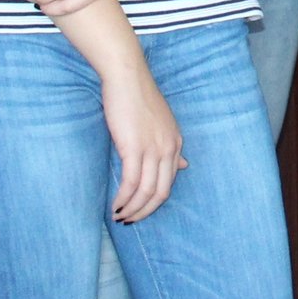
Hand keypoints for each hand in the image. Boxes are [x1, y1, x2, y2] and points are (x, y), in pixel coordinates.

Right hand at [100, 56, 186, 221]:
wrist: (127, 77)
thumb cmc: (139, 99)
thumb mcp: (162, 124)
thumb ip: (171, 147)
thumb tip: (183, 167)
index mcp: (176, 143)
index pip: (169, 183)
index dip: (154, 202)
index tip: (140, 210)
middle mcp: (169, 148)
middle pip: (160, 193)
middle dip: (144, 212)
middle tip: (128, 221)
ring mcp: (153, 149)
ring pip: (145, 192)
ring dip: (131, 209)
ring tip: (118, 217)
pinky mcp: (134, 148)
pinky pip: (131, 183)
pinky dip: (123, 198)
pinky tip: (114, 205)